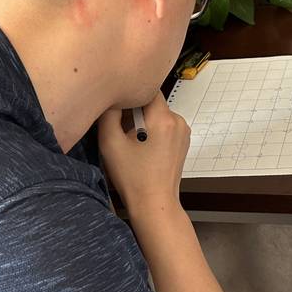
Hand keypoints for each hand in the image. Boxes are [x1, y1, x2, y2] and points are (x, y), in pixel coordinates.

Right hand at [97, 97, 189, 216]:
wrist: (154, 204)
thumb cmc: (132, 176)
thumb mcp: (110, 143)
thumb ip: (108, 113)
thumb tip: (110, 96)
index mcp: (163, 117)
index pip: (147, 88)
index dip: (130, 92)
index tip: (117, 104)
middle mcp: (178, 120)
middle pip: (151, 102)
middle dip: (134, 110)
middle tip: (120, 128)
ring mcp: (183, 132)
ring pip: (157, 114)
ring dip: (143, 121)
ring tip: (130, 140)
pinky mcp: (183, 142)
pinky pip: (164, 126)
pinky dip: (152, 131)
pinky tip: (142, 148)